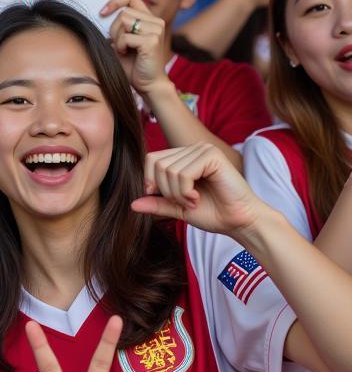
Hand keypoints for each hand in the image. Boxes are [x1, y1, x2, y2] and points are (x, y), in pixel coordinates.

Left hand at [100, 0, 169, 92]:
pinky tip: (126, 54)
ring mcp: (156, 29)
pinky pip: (126, 36)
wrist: (148, 84)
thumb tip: (99, 16)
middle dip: (113, 29)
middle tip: (117, 45)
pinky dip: (120, 46)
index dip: (115, 1)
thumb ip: (115, 29)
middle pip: (123, 13)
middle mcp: (155, 21)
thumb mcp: (120, 44)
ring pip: (124, 21)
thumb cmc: (132, 66)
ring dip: (117, 38)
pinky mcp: (152, 40)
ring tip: (123, 50)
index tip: (102, 13)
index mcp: (148, 19)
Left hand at [131, 143, 266, 234]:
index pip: (151, 160)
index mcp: (184, 157)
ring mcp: (203, 150)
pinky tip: (197, 198)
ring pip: (168, 170)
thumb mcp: (177, 209)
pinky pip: (183, 173)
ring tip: (193, 200)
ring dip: (177, 193)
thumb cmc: (212, 213)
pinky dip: (185, 191)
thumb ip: (157, 204)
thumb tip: (132, 205)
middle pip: (156, 164)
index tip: (166, 198)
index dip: (151, 181)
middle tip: (184, 202)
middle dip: (165, 190)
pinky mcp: (212, 156)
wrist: (238, 221)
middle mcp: (192, 149)